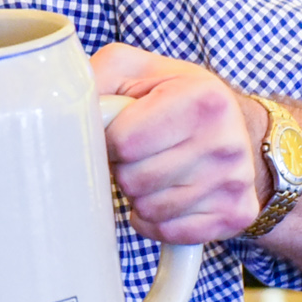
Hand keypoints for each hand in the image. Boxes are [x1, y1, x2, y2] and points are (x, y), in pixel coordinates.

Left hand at [92, 45, 268, 243]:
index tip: (121, 130)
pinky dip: (155, 219)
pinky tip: (166, 193)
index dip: (110, 140)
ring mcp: (235, 182)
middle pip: (133, 179)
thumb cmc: (177, 98)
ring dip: (138, 194)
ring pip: (148, 209)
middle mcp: (225, 141)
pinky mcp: (236, 215)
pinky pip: (169, 231)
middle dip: (123, 167)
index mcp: (201, 98)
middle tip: (138, 153)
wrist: (241, 130)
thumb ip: (96, 78)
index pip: (124, 142)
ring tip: (153, 169)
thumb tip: (60, 108)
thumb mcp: (136, 69)